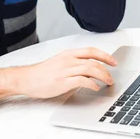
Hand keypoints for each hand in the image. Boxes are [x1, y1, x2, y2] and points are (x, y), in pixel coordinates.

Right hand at [0, 47, 116, 100]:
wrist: (26, 78)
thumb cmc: (41, 73)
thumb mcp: (59, 63)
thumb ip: (72, 65)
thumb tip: (88, 72)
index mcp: (67, 54)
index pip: (91, 50)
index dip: (105, 55)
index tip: (113, 61)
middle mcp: (68, 60)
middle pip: (93, 61)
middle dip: (106, 69)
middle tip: (112, 77)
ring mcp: (65, 70)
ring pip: (90, 69)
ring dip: (102, 76)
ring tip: (107, 83)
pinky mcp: (62, 81)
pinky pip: (82, 80)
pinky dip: (92, 84)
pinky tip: (95, 88)